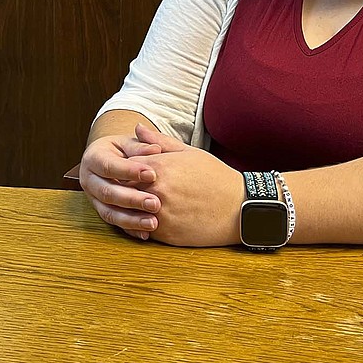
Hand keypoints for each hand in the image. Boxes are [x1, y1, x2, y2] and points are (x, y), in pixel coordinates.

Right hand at [79, 130, 164, 239]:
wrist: (112, 158)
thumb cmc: (124, 149)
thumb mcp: (130, 142)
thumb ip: (142, 145)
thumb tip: (155, 149)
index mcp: (94, 158)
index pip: (109, 166)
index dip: (129, 171)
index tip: (152, 175)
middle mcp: (89, 180)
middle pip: (107, 192)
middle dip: (132, 200)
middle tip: (155, 203)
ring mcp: (93, 198)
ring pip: (108, 213)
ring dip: (131, 220)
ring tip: (153, 222)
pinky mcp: (102, 211)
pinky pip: (114, 224)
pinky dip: (130, 230)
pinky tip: (145, 233)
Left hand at [128, 125, 242, 246]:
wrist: (240, 207)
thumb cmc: (215, 176)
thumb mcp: (188, 152)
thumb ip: (158, 142)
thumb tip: (137, 128)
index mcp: (159, 167)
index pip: (123, 166)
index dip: (122, 168)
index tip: (126, 171)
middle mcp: (156, 190)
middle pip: (122, 189)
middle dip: (123, 188)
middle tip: (126, 189)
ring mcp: (160, 213)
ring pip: (130, 211)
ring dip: (130, 208)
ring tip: (136, 205)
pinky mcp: (166, 233)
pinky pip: (142, 229)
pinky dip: (141, 224)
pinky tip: (148, 218)